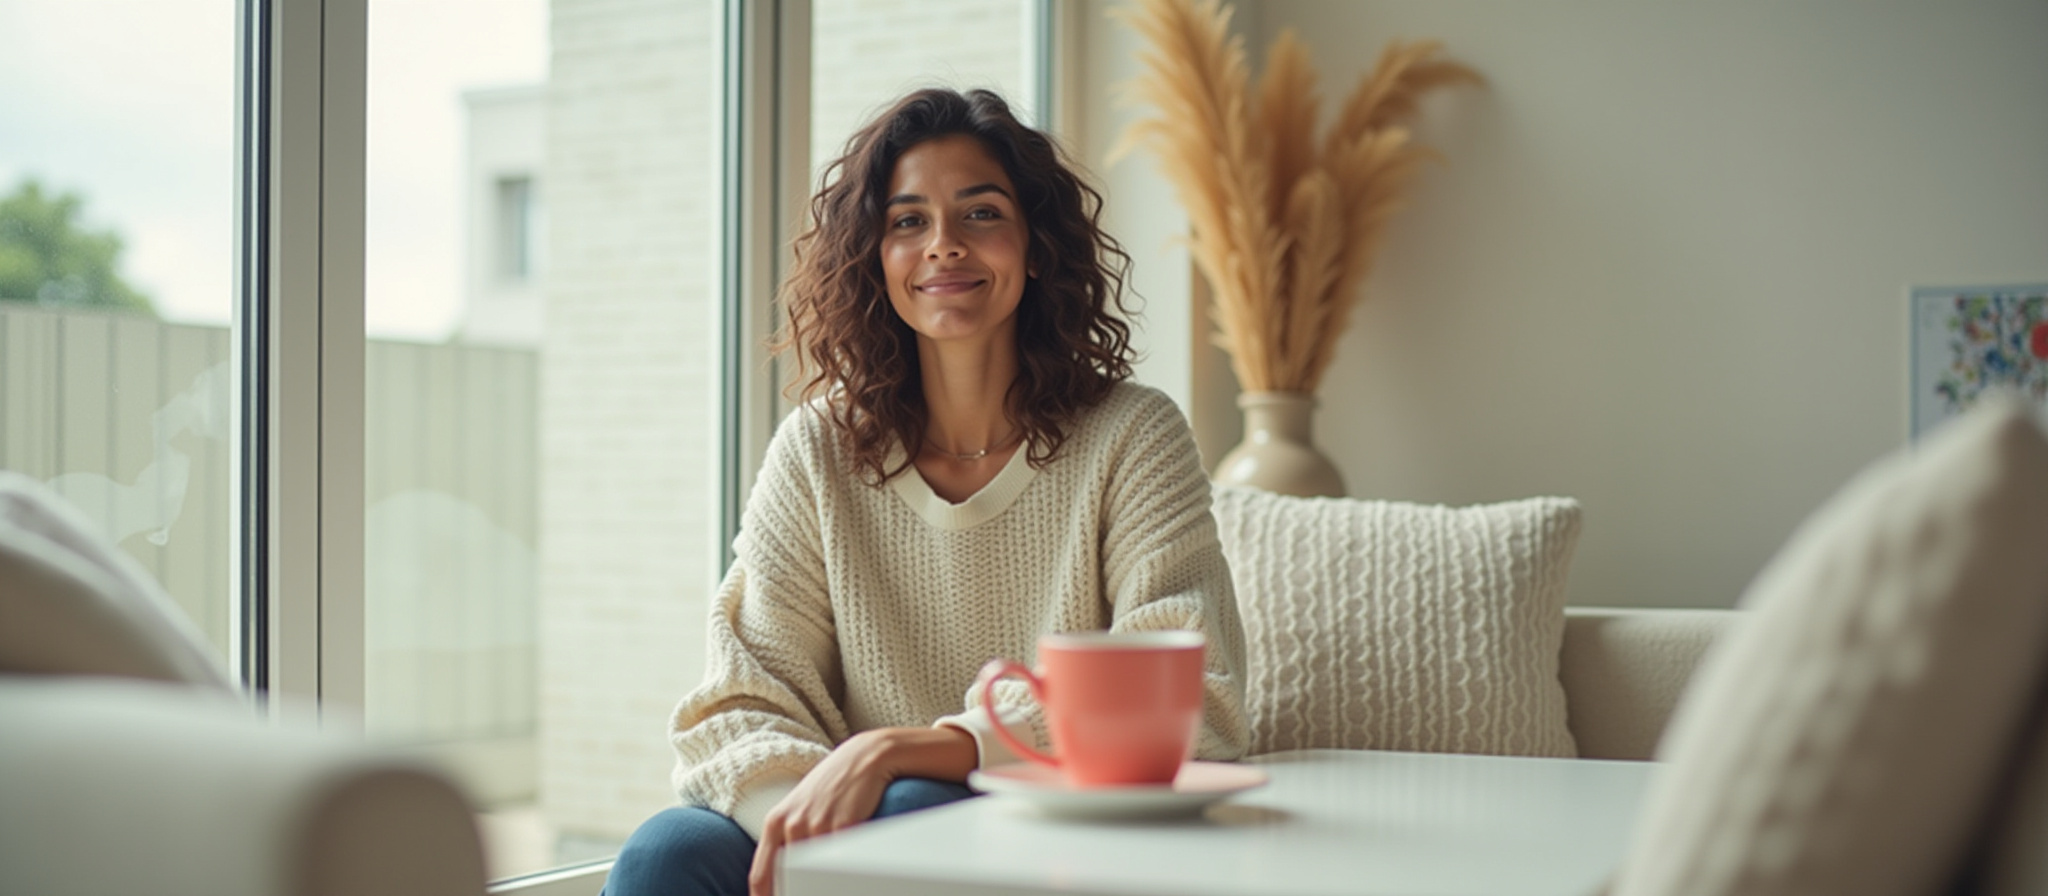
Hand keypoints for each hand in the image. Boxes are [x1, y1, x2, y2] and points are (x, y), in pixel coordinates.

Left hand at [749, 726, 975, 895]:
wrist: (865, 756)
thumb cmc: (834, 785)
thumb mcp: (801, 809)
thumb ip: (788, 840)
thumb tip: (784, 877)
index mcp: (776, 822)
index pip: (761, 876)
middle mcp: (792, 824)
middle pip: (789, 879)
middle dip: (799, 888)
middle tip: (810, 889)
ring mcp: (817, 824)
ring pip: (815, 872)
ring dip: (824, 881)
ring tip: (834, 879)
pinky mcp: (843, 825)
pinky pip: (841, 861)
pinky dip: (844, 873)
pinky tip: (851, 873)